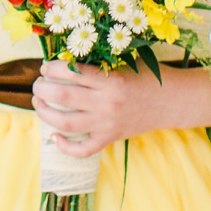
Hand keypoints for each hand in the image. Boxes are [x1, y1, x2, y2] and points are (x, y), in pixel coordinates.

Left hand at [32, 59, 161, 158]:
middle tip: (38, 84)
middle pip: (62, 97)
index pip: (71, 72)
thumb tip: (63, 61)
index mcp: (110, 80)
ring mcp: (107, 124)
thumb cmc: (146, 76)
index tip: (46, 67)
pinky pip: (83, 149)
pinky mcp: (110, 138)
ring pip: (66, 123)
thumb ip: (97, 64)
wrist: (172, 101)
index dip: (52, 68)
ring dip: (45, 113)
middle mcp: (107, 103)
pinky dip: (65, 146)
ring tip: (38, 102)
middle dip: (42, 88)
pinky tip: (54, 136)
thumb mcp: (124, 63)